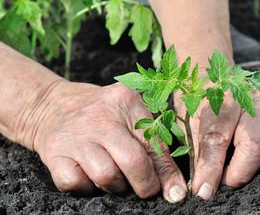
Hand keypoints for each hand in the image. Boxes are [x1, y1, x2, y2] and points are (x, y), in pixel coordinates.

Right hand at [31, 81, 186, 202]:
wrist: (51, 104)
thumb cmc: (101, 113)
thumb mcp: (129, 113)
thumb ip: (153, 141)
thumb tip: (174, 187)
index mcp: (126, 101)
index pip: (154, 142)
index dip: (167, 172)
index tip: (175, 192)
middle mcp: (101, 117)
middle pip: (132, 161)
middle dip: (145, 184)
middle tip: (146, 189)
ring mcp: (76, 135)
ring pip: (106, 176)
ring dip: (116, 186)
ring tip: (116, 177)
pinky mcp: (55, 153)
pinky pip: (75, 183)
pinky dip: (86, 187)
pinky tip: (89, 175)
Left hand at [175, 91, 259, 199]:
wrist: (217, 77)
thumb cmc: (201, 102)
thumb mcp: (190, 122)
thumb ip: (198, 153)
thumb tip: (203, 188)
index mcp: (220, 96)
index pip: (217, 137)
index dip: (211, 169)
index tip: (204, 191)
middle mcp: (250, 97)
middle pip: (257, 143)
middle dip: (240, 172)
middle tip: (225, 181)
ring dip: (259, 167)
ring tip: (240, 166)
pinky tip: (258, 158)